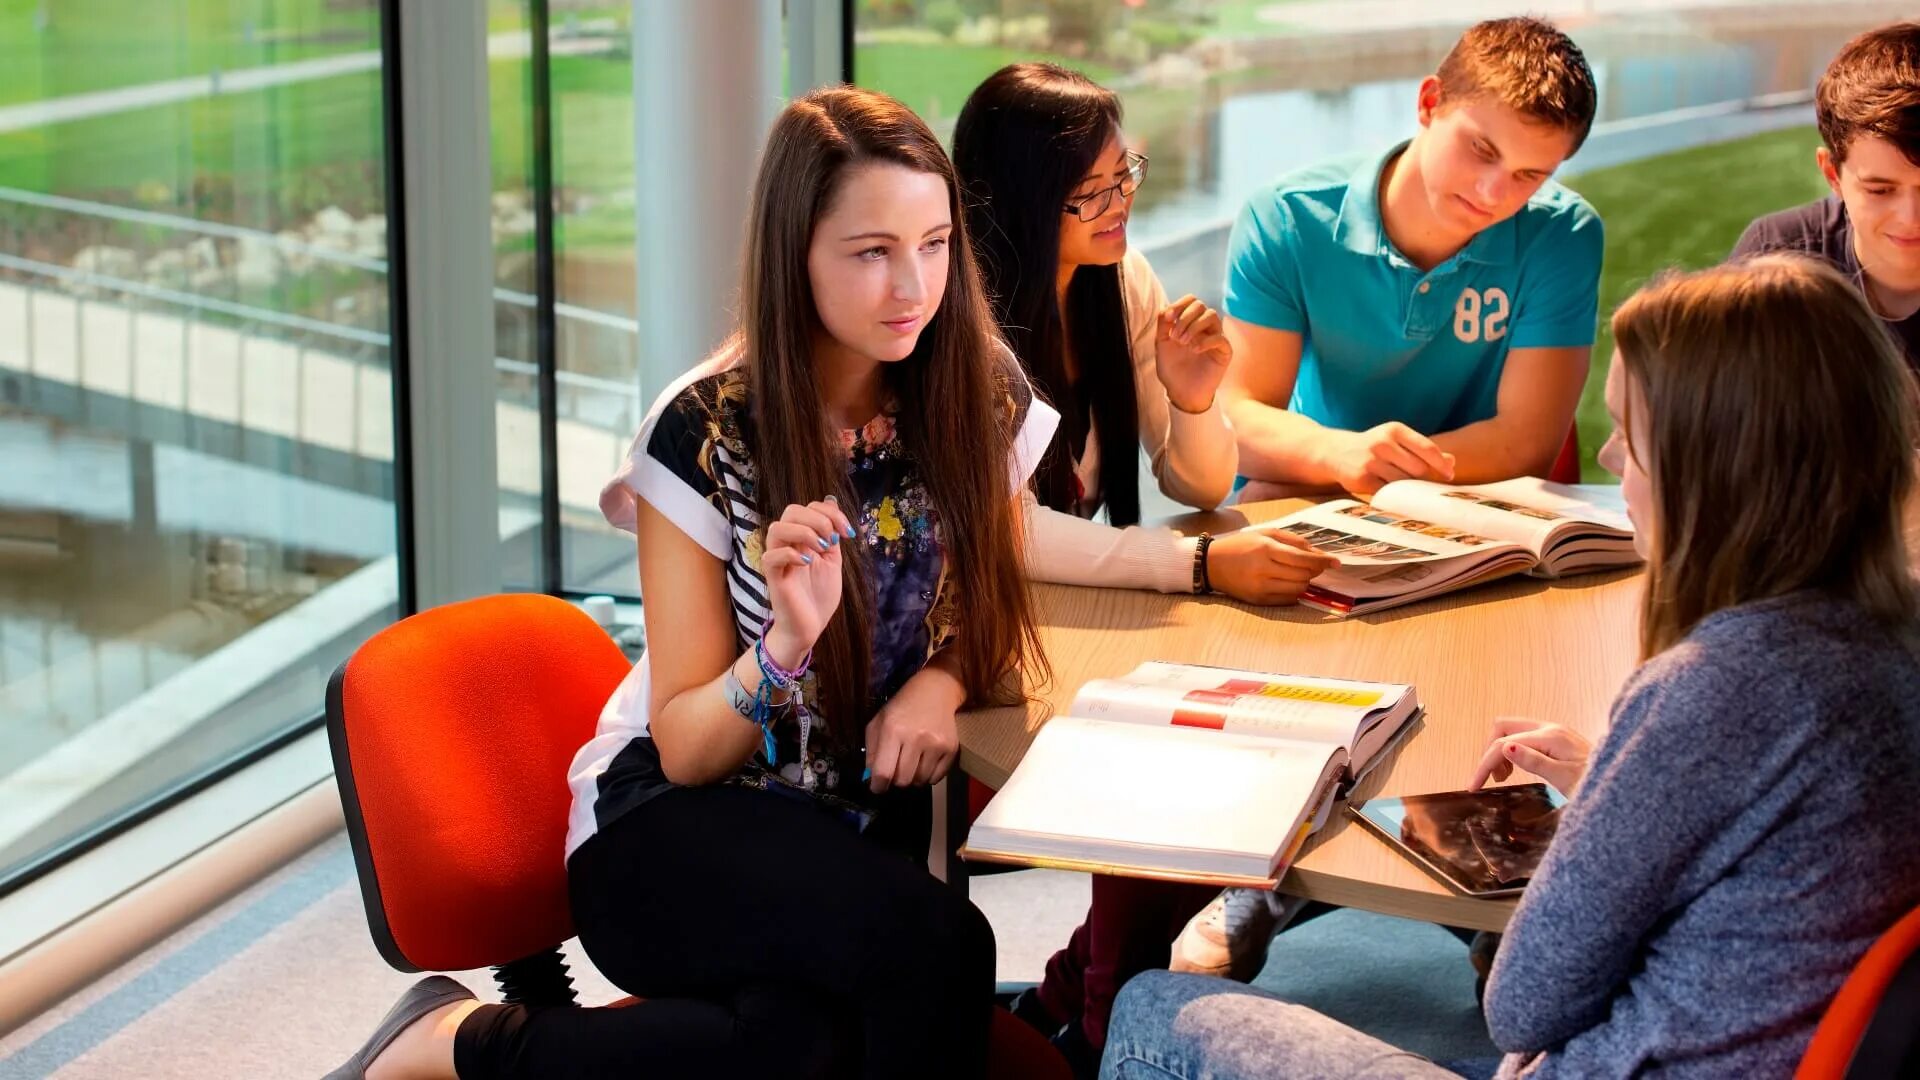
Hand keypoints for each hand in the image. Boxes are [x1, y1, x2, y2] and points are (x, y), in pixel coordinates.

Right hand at [761, 497, 853, 664]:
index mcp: (801, 539)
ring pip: (776, 528)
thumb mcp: (832, 560)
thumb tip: (834, 504)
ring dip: (804, 532)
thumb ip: (832, 535)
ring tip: (821, 549)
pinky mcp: (773, 578)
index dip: (829, 511)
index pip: (807, 508)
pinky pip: (771, 557)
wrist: (809, 627)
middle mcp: (787, 545)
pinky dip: (790, 554)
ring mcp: (778, 560)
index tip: (848, 532)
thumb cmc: (818, 596)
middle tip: (833, 539)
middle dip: (818, 518)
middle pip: (791, 511)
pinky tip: (807, 563)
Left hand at [864, 666, 962, 793]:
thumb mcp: (879, 722)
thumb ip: (872, 752)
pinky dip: (928, 775)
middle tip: (896, 769)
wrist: (935, 691)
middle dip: (896, 779)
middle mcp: (916, 738)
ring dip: (913, 777)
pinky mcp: (951, 749)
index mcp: (893, 730)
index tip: (878, 786)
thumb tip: (872, 780)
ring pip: (920, 781)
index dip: (878, 786)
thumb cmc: (901, 707)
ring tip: (912, 762)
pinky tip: (925, 760)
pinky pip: (936, 778)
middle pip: (903, 780)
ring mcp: (936, 744)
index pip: (884, 772)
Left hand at [1155, 294, 1232, 413]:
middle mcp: (1204, 327)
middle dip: (1185, 317)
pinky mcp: (1224, 352)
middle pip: (1200, 305)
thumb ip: (1163, 325)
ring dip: (1194, 326)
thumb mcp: (1162, 344)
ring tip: (1183, 342)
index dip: (1179, 305)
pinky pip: (1220, 338)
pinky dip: (1205, 341)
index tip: (1168, 318)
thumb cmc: (1172, 368)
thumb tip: (1166, 308)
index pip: (1191, 300)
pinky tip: (1194, 350)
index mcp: (1190, 322)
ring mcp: (1215, 337)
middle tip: (1175, 337)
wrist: (1181, 392)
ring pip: (1212, 316)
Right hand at [1206, 529, 1339, 605]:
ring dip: (1305, 581)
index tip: (1336, 562)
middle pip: (1303, 575)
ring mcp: (1261, 588)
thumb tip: (1317, 552)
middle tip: (1316, 566)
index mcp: (1266, 549)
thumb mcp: (1265, 533)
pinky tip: (1289, 583)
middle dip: (1314, 571)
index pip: (1303, 559)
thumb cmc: (1240, 545)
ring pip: (1298, 589)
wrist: (1211, 564)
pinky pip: (1287, 599)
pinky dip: (1295, 591)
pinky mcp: (1258, 600)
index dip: (1323, 561)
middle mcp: (1264, 570)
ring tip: (1300, 573)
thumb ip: (1293, 540)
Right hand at [1328, 422, 1454, 495]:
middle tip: (1425, 486)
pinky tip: (1394, 495)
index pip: (1427, 448)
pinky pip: (1388, 492)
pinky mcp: (1361, 479)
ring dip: (1410, 489)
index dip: (1441, 464)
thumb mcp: (1396, 441)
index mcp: (1394, 430)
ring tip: (1408, 490)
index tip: (1449, 476)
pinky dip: (1395, 496)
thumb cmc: (1374, 448)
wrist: (1335, 452)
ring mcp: (1370, 462)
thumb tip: (1451, 462)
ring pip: (1404, 483)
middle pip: (1418, 469)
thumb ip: (1423, 450)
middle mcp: (1382, 443)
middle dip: (1424, 479)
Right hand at [1468, 717, 1592, 797]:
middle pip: (1503, 726)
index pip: (1503, 744)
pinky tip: (1518, 769)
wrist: (1622, 783)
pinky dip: (1512, 751)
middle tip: (1492, 780)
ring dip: (1500, 750)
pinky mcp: (1556, 738)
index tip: (1474, 787)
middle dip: (1489, 751)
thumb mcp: (1564, 779)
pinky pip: (1523, 736)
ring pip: (1511, 730)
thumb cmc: (1596, 785)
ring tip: (1504, 777)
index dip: (1484, 765)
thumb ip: (1534, 761)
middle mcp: (1550, 728)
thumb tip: (1506, 748)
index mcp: (1550, 737)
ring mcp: (1554, 731)